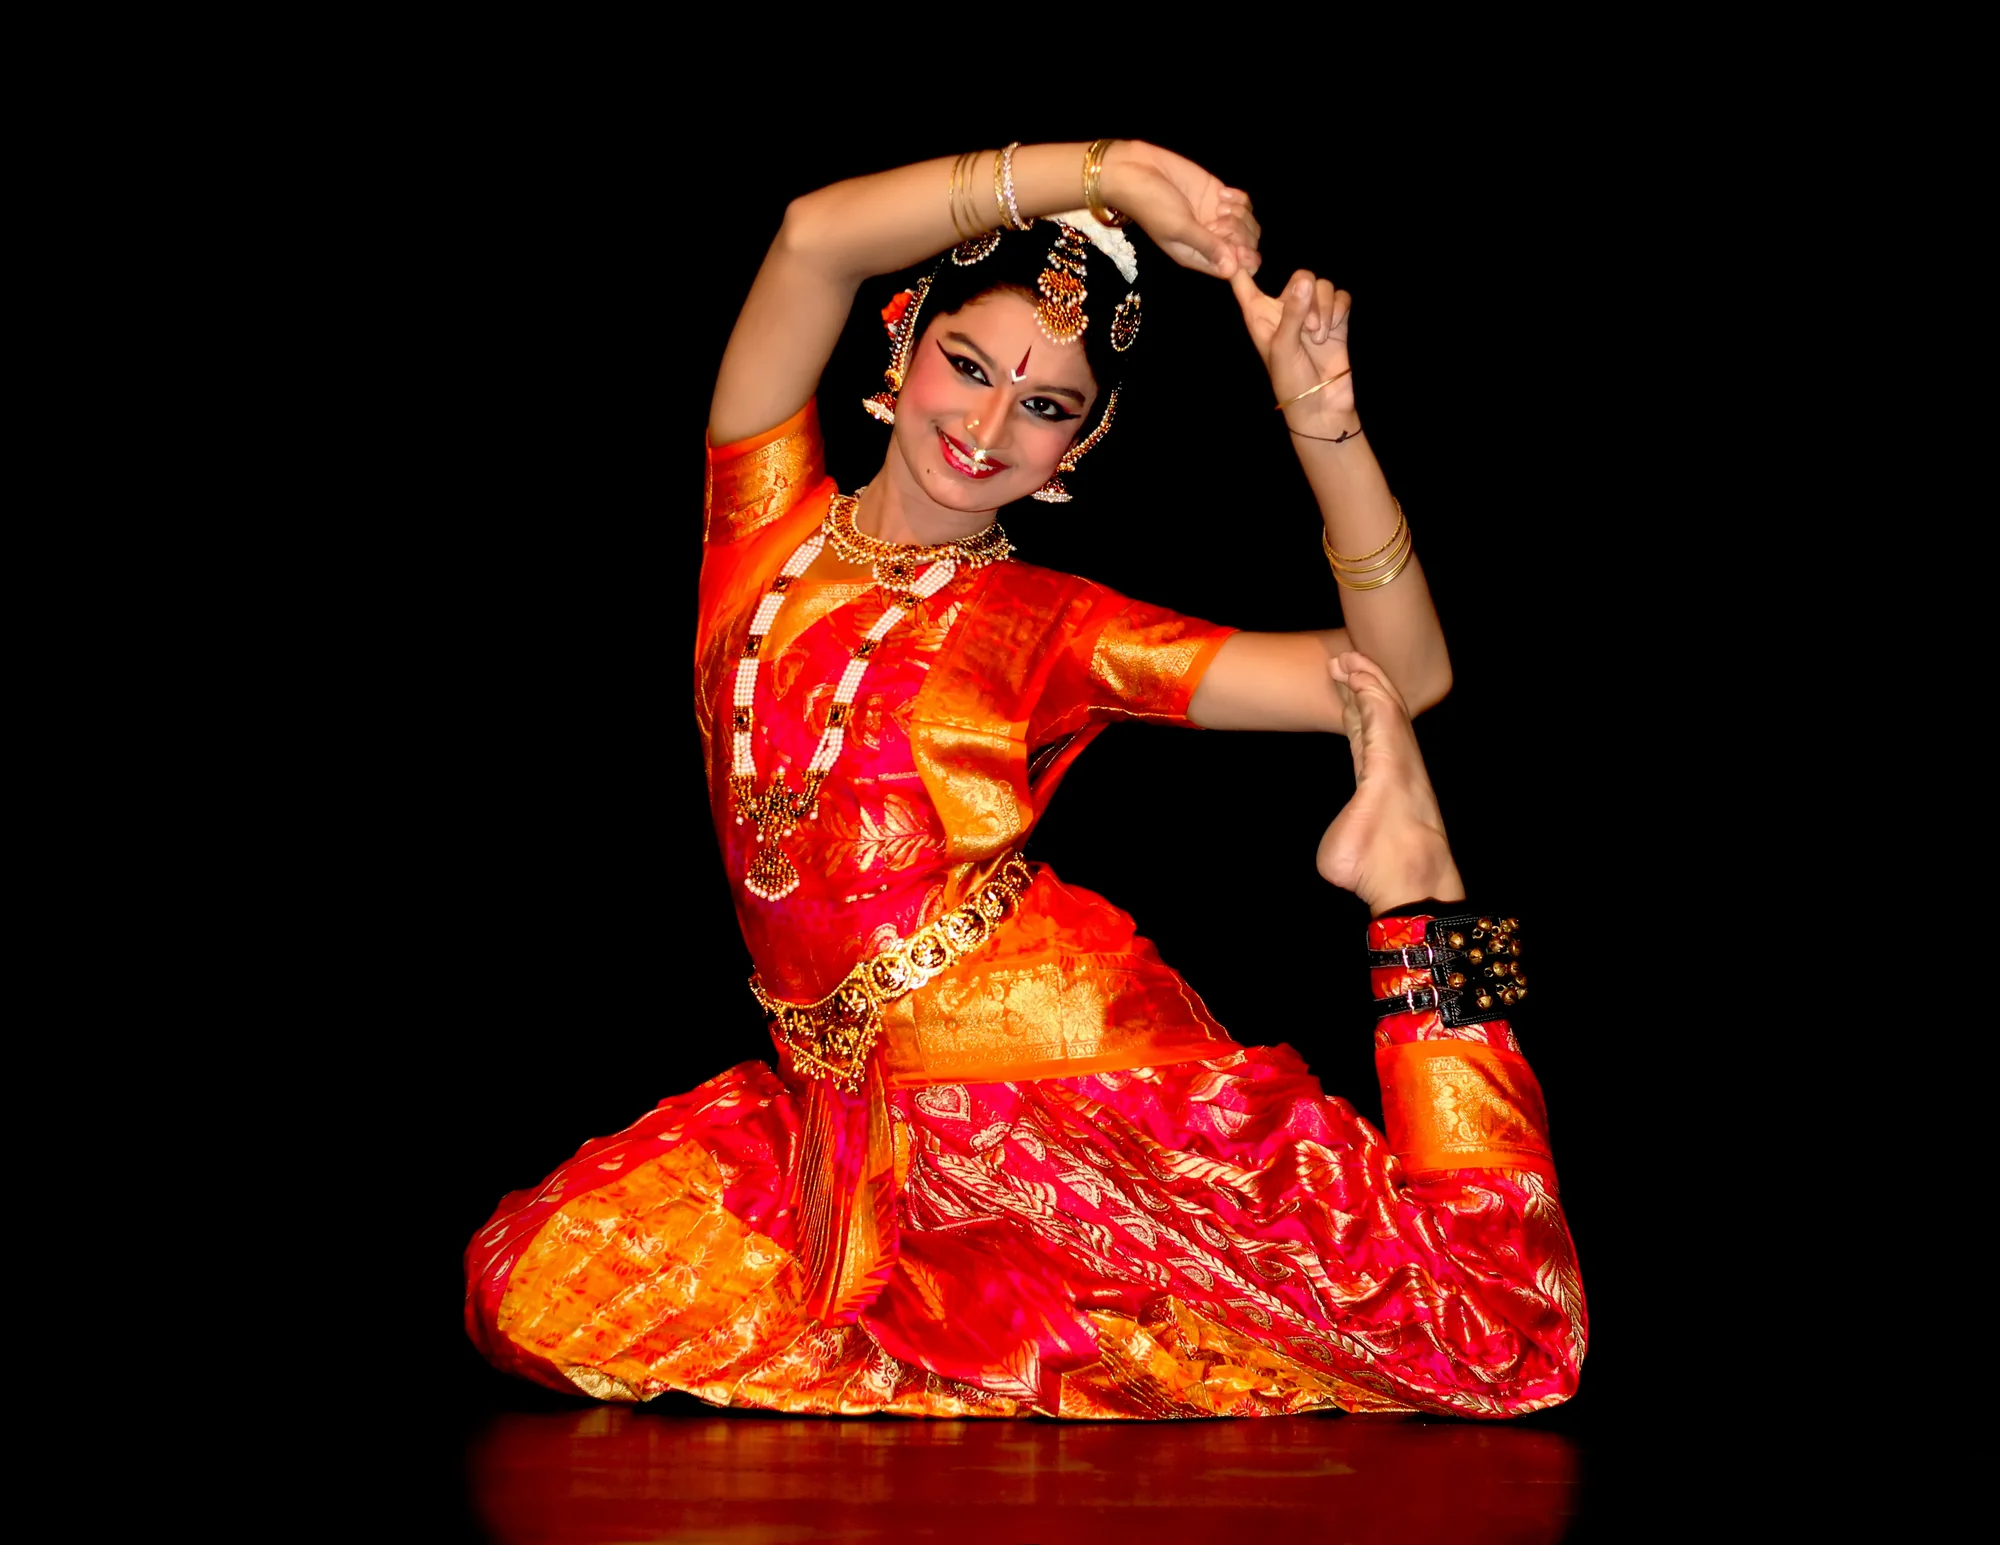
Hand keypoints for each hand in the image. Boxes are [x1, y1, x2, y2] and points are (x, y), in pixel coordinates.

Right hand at [1101, 141, 1260, 279]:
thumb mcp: (1178, 229)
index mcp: (1197, 256)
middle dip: (1240, 235)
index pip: (1231, 269)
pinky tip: (1223, 193)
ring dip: (1241, 216)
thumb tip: (1232, 271)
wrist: (1137, 170)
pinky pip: (1244, 204)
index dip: (1242, 261)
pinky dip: (1240, 199)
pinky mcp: (1218, 195)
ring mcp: (1215, 217)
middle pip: (1244, 248)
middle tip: (1221, 219)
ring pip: (1247, 226)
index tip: (1237, 247)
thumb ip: (1207, 247)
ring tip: (1220, 204)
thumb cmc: (1151, 205)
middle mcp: (1209, 240)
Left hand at [1230, 267, 1353, 423]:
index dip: (1241, 261)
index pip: (1244, 281)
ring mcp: (1312, 314)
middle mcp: (1285, 310)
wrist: (1321, 406)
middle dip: (1308, 298)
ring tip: (1319, 337)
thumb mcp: (1284, 347)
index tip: (1242, 245)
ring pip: (1323, 287)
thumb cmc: (1290, 381)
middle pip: (1300, 277)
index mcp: (1260, 315)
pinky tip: (1333, 331)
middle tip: (1310, 329)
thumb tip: (1305, 281)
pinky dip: (1339, 310)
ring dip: (1325, 309)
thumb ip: (1293, 313)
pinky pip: (1341, 297)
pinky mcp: (1335, 320)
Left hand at [1315, 652, 1462, 914]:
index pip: (1365, 739)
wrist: (1401, 882)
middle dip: (1360, 688)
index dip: (1355, 712)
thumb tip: (1337, 852)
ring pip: (1382, 710)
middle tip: (1342, 661)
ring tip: (1348, 657)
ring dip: (1366, 681)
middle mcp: (1392, 769)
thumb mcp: (1343, 848)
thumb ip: (1341, 836)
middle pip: (1375, 718)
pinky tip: (1358, 671)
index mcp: (1378, 786)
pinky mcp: (1393, 759)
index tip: (1344, 689)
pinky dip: (1370, 690)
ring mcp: (1397, 762)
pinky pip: (1382, 715)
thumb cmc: (1374, 872)